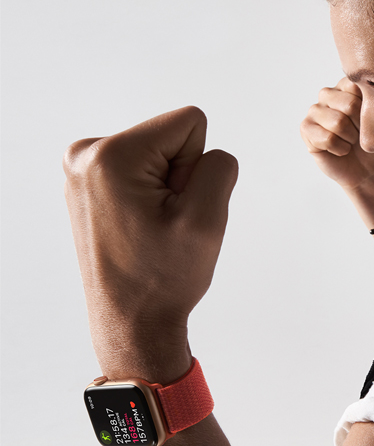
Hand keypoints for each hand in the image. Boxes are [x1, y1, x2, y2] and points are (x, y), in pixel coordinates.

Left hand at [63, 106, 237, 379]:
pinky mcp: (88, 185)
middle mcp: (86, 154)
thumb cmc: (163, 279)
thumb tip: (211, 153)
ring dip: (165, 191)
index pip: (190, 123)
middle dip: (179, 179)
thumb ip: (220, 167)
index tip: (177, 210)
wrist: (131, 322)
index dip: (197, 169)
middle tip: (164, 226)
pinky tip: (140, 230)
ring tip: (151, 230)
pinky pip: (140, 172)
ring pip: (156, 156)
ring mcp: (82, 170)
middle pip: (170, 138)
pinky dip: (148, 197)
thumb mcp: (206, 220)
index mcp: (111, 155)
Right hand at [300, 77, 373, 191]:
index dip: (368, 109)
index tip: (371, 120)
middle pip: (349, 105)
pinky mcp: (306, 129)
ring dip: (350, 138)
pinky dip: (340, 148)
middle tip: (360, 135)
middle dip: (360, 127)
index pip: (358, 86)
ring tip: (351, 142)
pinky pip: (327, 138)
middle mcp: (327, 94)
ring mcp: (314, 111)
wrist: (366, 170)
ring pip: (337, 122)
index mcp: (346, 85)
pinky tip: (341, 150)